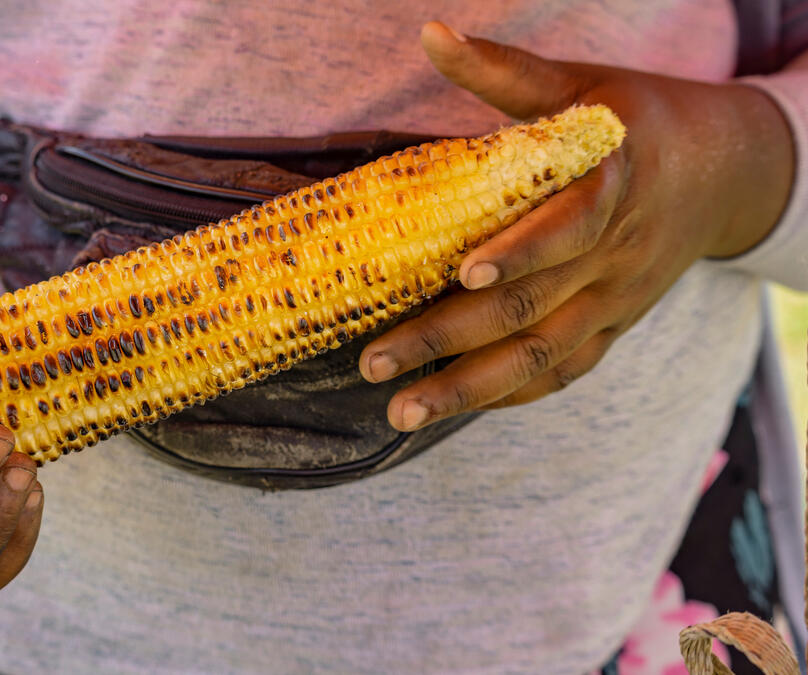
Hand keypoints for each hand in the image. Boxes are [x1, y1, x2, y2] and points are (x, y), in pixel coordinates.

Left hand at [360, 22, 793, 430]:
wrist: (723, 171)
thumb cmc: (637, 119)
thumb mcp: (582, 86)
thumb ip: (506, 73)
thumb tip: (431, 34)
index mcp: (611, 189)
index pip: (567, 229)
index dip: (519, 252)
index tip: (461, 271)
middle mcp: (613, 257)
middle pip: (528, 309)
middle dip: (448, 340)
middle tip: (374, 363)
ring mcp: (613, 302)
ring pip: (540, 357)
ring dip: (469, 391)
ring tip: (401, 413)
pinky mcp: (611, 329)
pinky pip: (563, 372)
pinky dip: (510, 393)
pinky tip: (455, 407)